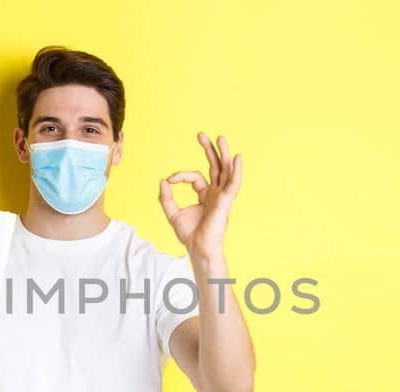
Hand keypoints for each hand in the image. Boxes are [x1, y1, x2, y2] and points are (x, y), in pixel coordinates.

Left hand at [160, 132, 242, 259]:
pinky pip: (234, 184)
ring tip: (220, 138)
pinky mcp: (226, 202)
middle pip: (216, 167)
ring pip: (225, 171)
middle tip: (201, 134)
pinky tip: (236, 158)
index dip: (181, 175)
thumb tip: (163, 181)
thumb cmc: (189, 234)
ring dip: (223, 154)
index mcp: (206, 195)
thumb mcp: (173, 213)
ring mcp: (222, 197)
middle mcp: (216, 193)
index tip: (170, 180)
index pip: (195, 176)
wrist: (198, 248)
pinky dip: (236, 171)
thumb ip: (166, 197)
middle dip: (209, 150)